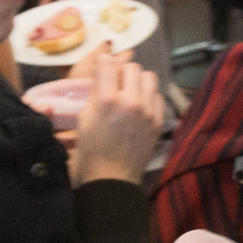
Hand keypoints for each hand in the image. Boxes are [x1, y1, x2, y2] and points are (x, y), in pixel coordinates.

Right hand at [67, 51, 165, 186]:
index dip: (102, 63)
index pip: (108, 63)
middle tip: (115, 85)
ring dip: (138, 82)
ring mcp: (148, 112)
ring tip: (130, 94)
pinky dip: (148, 97)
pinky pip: (158, 96)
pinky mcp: (158, 121)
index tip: (101, 69)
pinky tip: (139, 108)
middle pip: (132, 67)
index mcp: (107, 101)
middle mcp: (130, 102)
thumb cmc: (91, 151)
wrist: (112, 179)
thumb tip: (100, 71)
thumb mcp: (84, 119)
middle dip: (121, 73)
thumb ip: (94, 92)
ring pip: (149, 77)